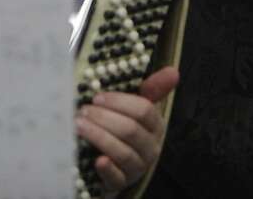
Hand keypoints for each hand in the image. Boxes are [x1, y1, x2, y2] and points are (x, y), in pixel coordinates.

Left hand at [76, 65, 179, 195]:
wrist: (116, 166)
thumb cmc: (125, 130)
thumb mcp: (137, 108)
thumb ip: (152, 89)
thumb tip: (174, 70)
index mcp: (155, 127)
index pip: (144, 111)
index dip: (119, 102)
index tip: (97, 97)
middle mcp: (150, 148)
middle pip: (130, 130)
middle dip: (104, 118)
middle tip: (83, 111)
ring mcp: (137, 167)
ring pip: (122, 151)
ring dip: (98, 136)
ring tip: (79, 126)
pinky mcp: (122, 183)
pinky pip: (117, 177)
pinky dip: (107, 169)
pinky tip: (97, 160)